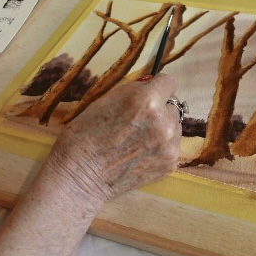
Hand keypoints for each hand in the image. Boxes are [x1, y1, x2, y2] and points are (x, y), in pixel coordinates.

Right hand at [43, 74, 182, 213]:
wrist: (80, 174)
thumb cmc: (86, 133)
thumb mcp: (106, 99)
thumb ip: (134, 90)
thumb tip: (151, 85)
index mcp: (148, 101)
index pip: (168, 82)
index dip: (156, 87)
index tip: (149, 93)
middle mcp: (164, 122)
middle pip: (173, 106)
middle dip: (159, 110)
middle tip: (138, 121)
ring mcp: (170, 146)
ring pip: (174, 127)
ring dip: (162, 129)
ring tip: (138, 140)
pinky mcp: (170, 164)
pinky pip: (171, 147)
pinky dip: (160, 148)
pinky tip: (140, 154)